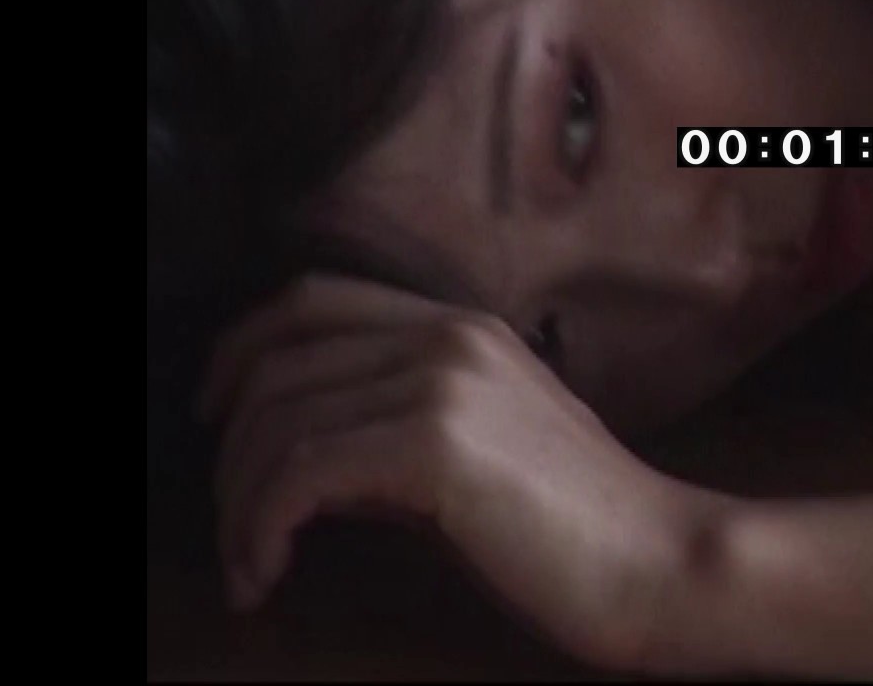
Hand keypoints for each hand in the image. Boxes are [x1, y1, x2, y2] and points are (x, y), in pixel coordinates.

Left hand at [197, 274, 722, 669]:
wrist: (655, 560)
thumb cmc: (575, 527)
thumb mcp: (478, 453)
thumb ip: (395, 432)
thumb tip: (301, 457)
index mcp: (462, 326)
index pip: (310, 302)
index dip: (240, 352)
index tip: (217, 421)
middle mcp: (447, 335)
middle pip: (277, 360)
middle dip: (230, 450)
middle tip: (232, 524)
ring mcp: (443, 381)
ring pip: (278, 422)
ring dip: (239, 504)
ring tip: (250, 565)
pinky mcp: (435, 442)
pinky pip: (300, 473)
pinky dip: (260, 527)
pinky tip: (268, 570)